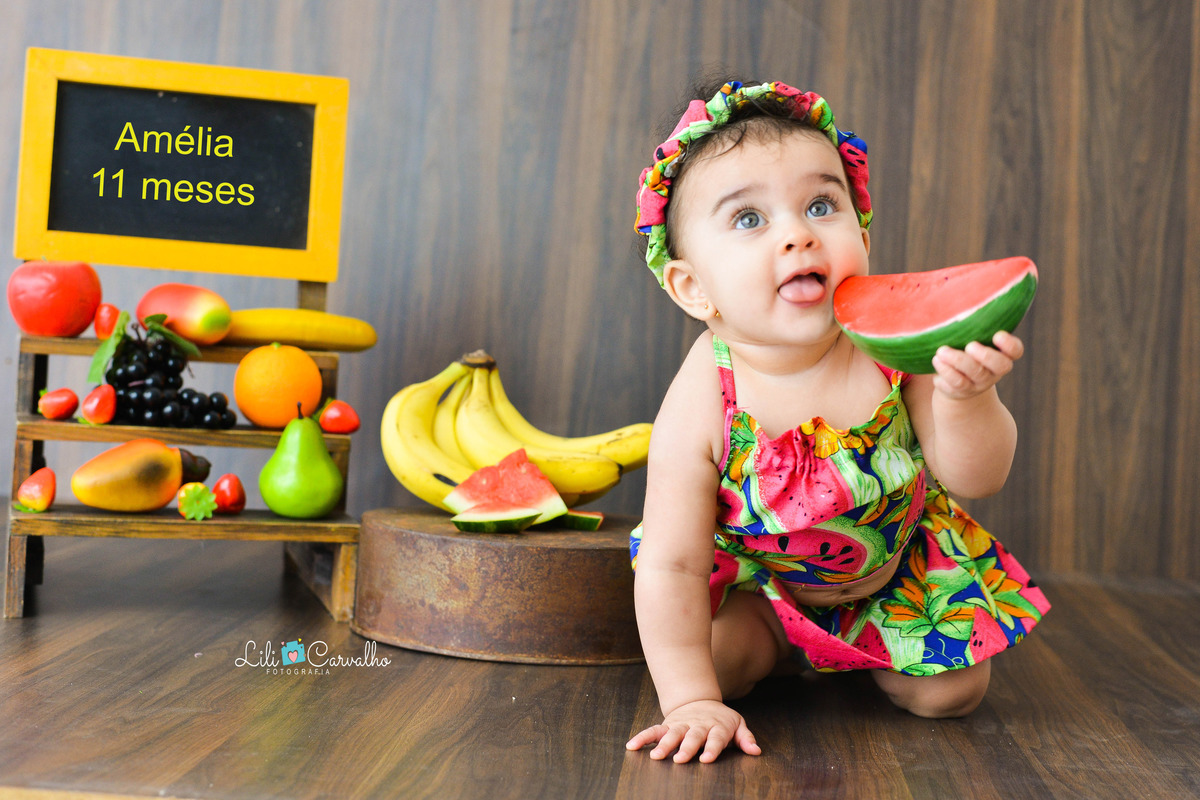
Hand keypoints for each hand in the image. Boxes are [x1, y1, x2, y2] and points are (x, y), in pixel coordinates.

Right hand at [625, 699, 760, 762]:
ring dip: (663, 744)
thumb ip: (745, 738)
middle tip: (679, 759)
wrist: (699, 699)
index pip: (715, 739)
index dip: (711, 748)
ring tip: (656, 756)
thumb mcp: (737, 724)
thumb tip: (756, 751)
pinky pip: (653, 730)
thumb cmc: (720, 718)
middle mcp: (698, 725)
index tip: (706, 759)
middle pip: (692, 736)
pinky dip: (642, 737)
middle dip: (686, 748)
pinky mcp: (667, 724)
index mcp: (716, 726)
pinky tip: (632, 746)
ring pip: (672, 733)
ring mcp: (681, 724)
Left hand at [930, 331, 1023, 400]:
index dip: (1010, 344)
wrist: (954, 382)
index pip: (1015, 350)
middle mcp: (995, 370)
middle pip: (1001, 365)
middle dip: (986, 355)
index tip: (997, 335)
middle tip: (970, 345)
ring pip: (975, 373)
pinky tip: (936, 361)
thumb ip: (972, 327)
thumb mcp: (972, 339)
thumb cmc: (964, 350)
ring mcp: (980, 383)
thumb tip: (955, 302)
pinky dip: (945, 371)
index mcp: (1002, 354)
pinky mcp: (963, 391)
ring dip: (958, 361)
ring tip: (941, 351)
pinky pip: (957, 383)